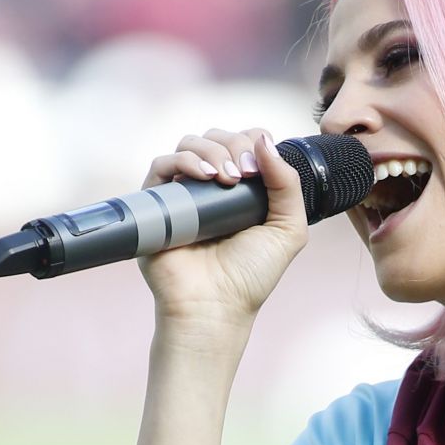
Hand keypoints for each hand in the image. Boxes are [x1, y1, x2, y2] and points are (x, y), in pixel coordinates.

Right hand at [139, 127, 308, 325]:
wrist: (215, 307)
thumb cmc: (250, 277)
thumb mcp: (287, 230)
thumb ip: (288, 184)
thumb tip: (263, 138)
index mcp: (242, 191)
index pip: (244, 144)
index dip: (252, 143)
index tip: (261, 169)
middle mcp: (211, 188)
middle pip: (217, 138)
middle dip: (234, 145)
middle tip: (245, 174)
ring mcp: (183, 194)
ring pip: (190, 145)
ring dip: (211, 150)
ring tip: (226, 179)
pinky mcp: (157, 203)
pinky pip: (162, 165)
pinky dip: (183, 161)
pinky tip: (204, 177)